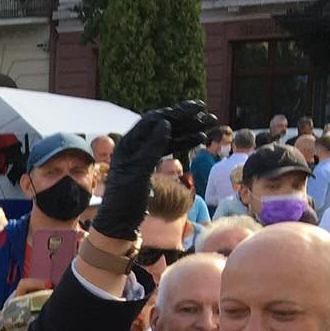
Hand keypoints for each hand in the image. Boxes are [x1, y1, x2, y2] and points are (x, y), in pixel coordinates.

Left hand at [96, 101, 213, 241]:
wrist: (119, 222)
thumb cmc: (125, 200)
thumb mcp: (138, 173)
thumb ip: (152, 148)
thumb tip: (165, 124)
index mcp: (128, 144)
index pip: (154, 120)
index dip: (176, 112)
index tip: (197, 108)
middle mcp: (135, 145)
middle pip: (163, 125)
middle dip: (186, 119)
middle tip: (208, 114)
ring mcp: (143, 154)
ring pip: (169, 136)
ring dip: (189, 129)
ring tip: (210, 125)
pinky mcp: (149, 164)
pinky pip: (168, 148)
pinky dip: (184, 142)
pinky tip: (200, 139)